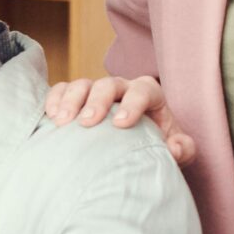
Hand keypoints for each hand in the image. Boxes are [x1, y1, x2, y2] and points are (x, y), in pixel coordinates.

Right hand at [42, 75, 194, 166]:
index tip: (121, 124)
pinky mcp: (76, 99)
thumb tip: (173, 147)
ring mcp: (96, 92)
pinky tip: (50, 118)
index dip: (132, 104)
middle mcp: (122, 88)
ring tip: (62, 122)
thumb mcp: (176, 149)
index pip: (142, 90)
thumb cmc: (157, 145)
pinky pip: (62, 90)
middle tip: (87, 123)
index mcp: (148, 95)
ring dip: (70, 100)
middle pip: (108, 84)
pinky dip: (54, 99)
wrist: (135, 149)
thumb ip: (183, 148)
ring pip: (82, 84)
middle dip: (97, 101)